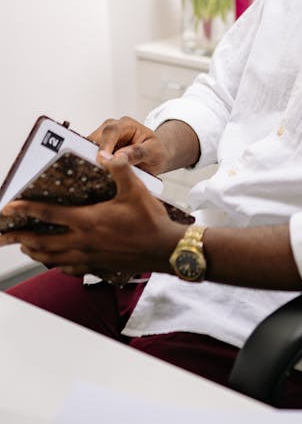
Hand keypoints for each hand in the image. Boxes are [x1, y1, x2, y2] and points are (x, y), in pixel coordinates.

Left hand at [0, 154, 181, 277]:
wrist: (165, 249)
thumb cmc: (150, 220)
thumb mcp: (136, 188)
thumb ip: (120, 169)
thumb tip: (106, 155)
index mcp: (89, 220)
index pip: (49, 213)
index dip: (26, 209)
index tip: (9, 207)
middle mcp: (83, 241)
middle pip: (41, 241)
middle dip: (19, 237)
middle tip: (3, 236)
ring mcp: (88, 256)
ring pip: (51, 258)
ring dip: (34, 252)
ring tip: (23, 247)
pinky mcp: (97, 266)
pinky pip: (69, 268)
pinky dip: (56, 265)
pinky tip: (54, 262)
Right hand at [88, 117, 169, 176]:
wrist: (154, 156)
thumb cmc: (155, 151)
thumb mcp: (154, 152)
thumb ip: (138, 152)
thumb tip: (119, 156)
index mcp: (126, 125)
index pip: (110, 132)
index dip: (104, 146)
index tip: (101, 160)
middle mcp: (111, 128)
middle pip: (95, 138)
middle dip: (93, 155)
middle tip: (96, 172)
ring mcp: (102, 138)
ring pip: (88, 148)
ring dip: (90, 161)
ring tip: (96, 176)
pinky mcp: (97, 149)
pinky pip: (88, 156)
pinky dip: (90, 165)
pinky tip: (95, 175)